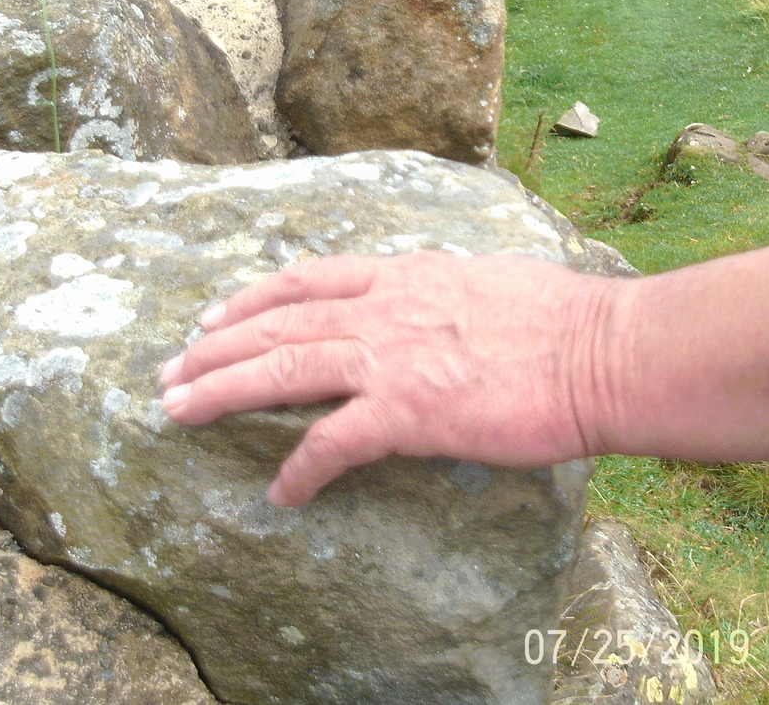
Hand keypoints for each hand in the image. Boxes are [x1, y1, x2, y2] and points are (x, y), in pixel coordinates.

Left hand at [158, 252, 624, 506]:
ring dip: (221, 391)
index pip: (307, 278)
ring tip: (176, 411)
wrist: (600, 353)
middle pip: (277, 323)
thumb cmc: (562, 318)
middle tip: (168, 370)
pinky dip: (298, 469)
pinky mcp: (407, 412)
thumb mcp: (487, 276)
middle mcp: (384, 308)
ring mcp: (391, 357)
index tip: (214, 315)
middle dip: (213, 346)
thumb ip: (441, 285)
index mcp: (404, 274)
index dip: (251, 297)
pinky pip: (331, 443)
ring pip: (283, 369)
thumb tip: (429, 295)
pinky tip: (278, 493)